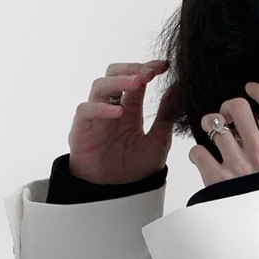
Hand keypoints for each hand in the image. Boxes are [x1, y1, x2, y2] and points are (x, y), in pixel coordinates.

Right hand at [67, 59, 175, 184]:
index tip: (165, 65)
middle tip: (149, 72)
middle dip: (131, 69)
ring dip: (118, 81)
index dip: (149, 68)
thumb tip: (176, 88)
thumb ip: (166, 116)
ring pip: (100, 86)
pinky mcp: (81, 129)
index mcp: (130, 107)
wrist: (118, 194)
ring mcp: (95, 116)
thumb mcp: (158, 142)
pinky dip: (101, 108)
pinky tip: (118, 111)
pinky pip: (86, 110)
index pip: (136, 79)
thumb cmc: (134, 168)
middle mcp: (111, 106)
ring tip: (138, 83)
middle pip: (114, 73)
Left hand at [190, 82, 258, 186]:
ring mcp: (237, 166)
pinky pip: (198, 151)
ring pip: (214, 125)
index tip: (251, 88)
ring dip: (210, 126)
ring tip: (213, 135)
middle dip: (229, 107)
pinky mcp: (216, 179)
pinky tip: (205, 161)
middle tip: (227, 116)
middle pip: (238, 108)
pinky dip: (197, 154)